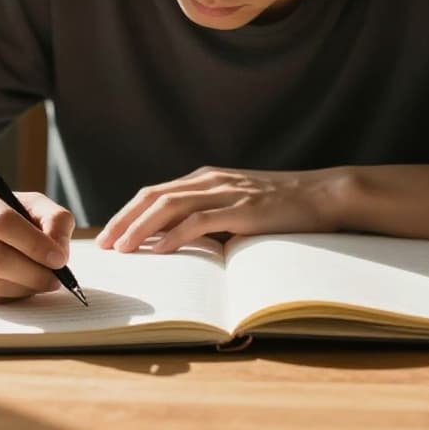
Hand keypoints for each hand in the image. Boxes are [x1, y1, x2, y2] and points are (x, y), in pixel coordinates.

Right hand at [0, 180, 73, 302]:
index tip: (60, 259)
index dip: (35, 244)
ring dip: (24, 288)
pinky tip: (19, 286)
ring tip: (42, 282)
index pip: (3, 223)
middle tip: (56, 279)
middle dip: (34, 273)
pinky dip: (8, 296)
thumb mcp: (21, 200)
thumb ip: (51, 217)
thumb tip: (60, 250)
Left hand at [95, 166, 346, 253]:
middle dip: (124, 220)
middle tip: (104, 244)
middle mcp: (210, 180)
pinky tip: (158, 250)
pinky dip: (174, 235)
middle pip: (154, 197)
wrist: (324, 195)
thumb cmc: (283, 207)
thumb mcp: (239, 207)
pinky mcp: (243, 209)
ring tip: (122, 248)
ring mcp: (226, 192)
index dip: (128, 213)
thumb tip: (179, 242)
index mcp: (206, 179)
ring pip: (170, 206)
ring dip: (141, 228)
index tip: (109, 234)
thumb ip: (211, 218)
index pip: (156, 193)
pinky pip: (199, 221)